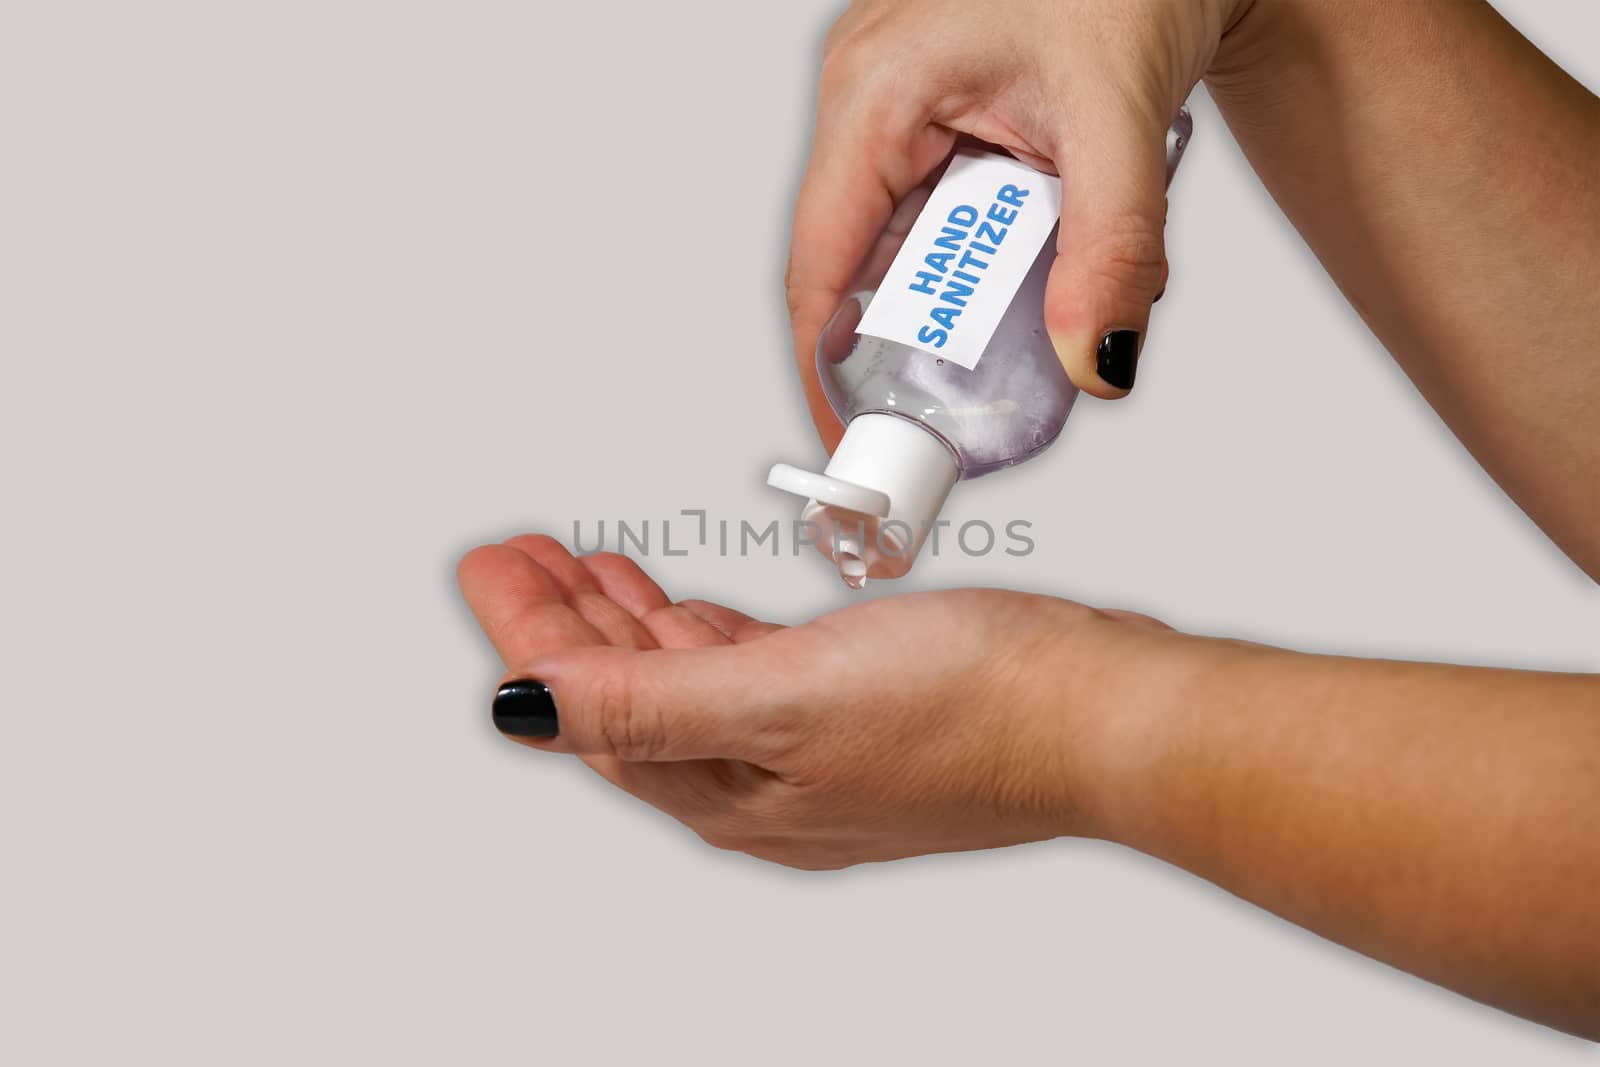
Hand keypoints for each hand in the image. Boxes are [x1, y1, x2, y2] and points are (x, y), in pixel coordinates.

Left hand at [458, 535, 1180, 868]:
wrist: (1100, 712)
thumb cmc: (969, 710)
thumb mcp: (785, 701)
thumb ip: (649, 704)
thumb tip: (520, 710)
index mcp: (729, 794)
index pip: (593, 713)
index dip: (532, 634)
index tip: (493, 563)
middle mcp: (761, 787)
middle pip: (629, 699)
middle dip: (567, 623)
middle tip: (522, 555)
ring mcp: (812, 752)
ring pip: (687, 682)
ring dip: (631, 622)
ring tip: (588, 565)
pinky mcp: (857, 712)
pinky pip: (749, 672)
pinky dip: (704, 631)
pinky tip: (685, 607)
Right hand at [787, 0, 1248, 444]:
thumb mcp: (1118, 114)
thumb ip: (1112, 247)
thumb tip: (1092, 358)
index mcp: (876, 90)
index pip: (822, 259)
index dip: (826, 364)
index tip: (852, 438)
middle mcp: (872, 100)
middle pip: (863, 262)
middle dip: (915, 339)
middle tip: (960, 406)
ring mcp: (905, 108)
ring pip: (909, 244)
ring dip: (965, 297)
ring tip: (1022, 333)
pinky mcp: (944, 117)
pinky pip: (944, 214)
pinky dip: (991, 256)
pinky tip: (1044, 270)